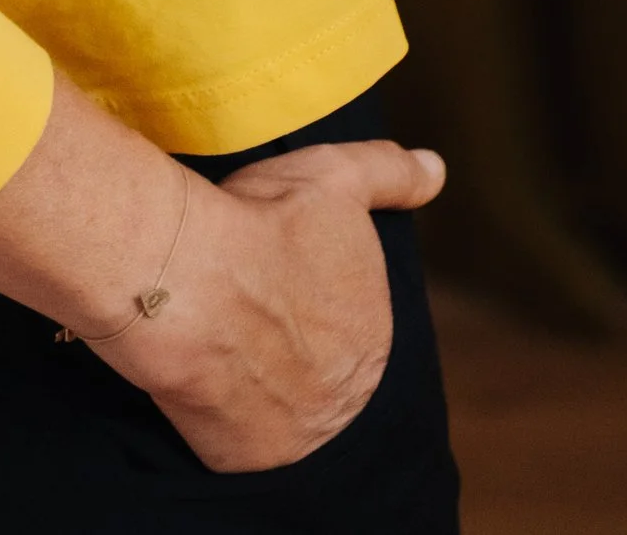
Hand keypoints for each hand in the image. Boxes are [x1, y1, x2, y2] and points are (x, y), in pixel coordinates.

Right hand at [138, 138, 444, 472]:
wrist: (190, 281)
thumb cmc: (262, 224)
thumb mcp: (335, 177)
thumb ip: (390, 173)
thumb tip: (437, 170)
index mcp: (374, 334)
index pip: (349, 320)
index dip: (306, 290)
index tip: (274, 270)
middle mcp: (347, 395)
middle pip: (316, 364)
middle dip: (287, 337)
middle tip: (245, 299)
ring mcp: (296, 434)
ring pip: (279, 401)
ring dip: (258, 376)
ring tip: (220, 332)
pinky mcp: (243, 457)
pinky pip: (237, 435)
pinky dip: (223, 409)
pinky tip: (205, 369)